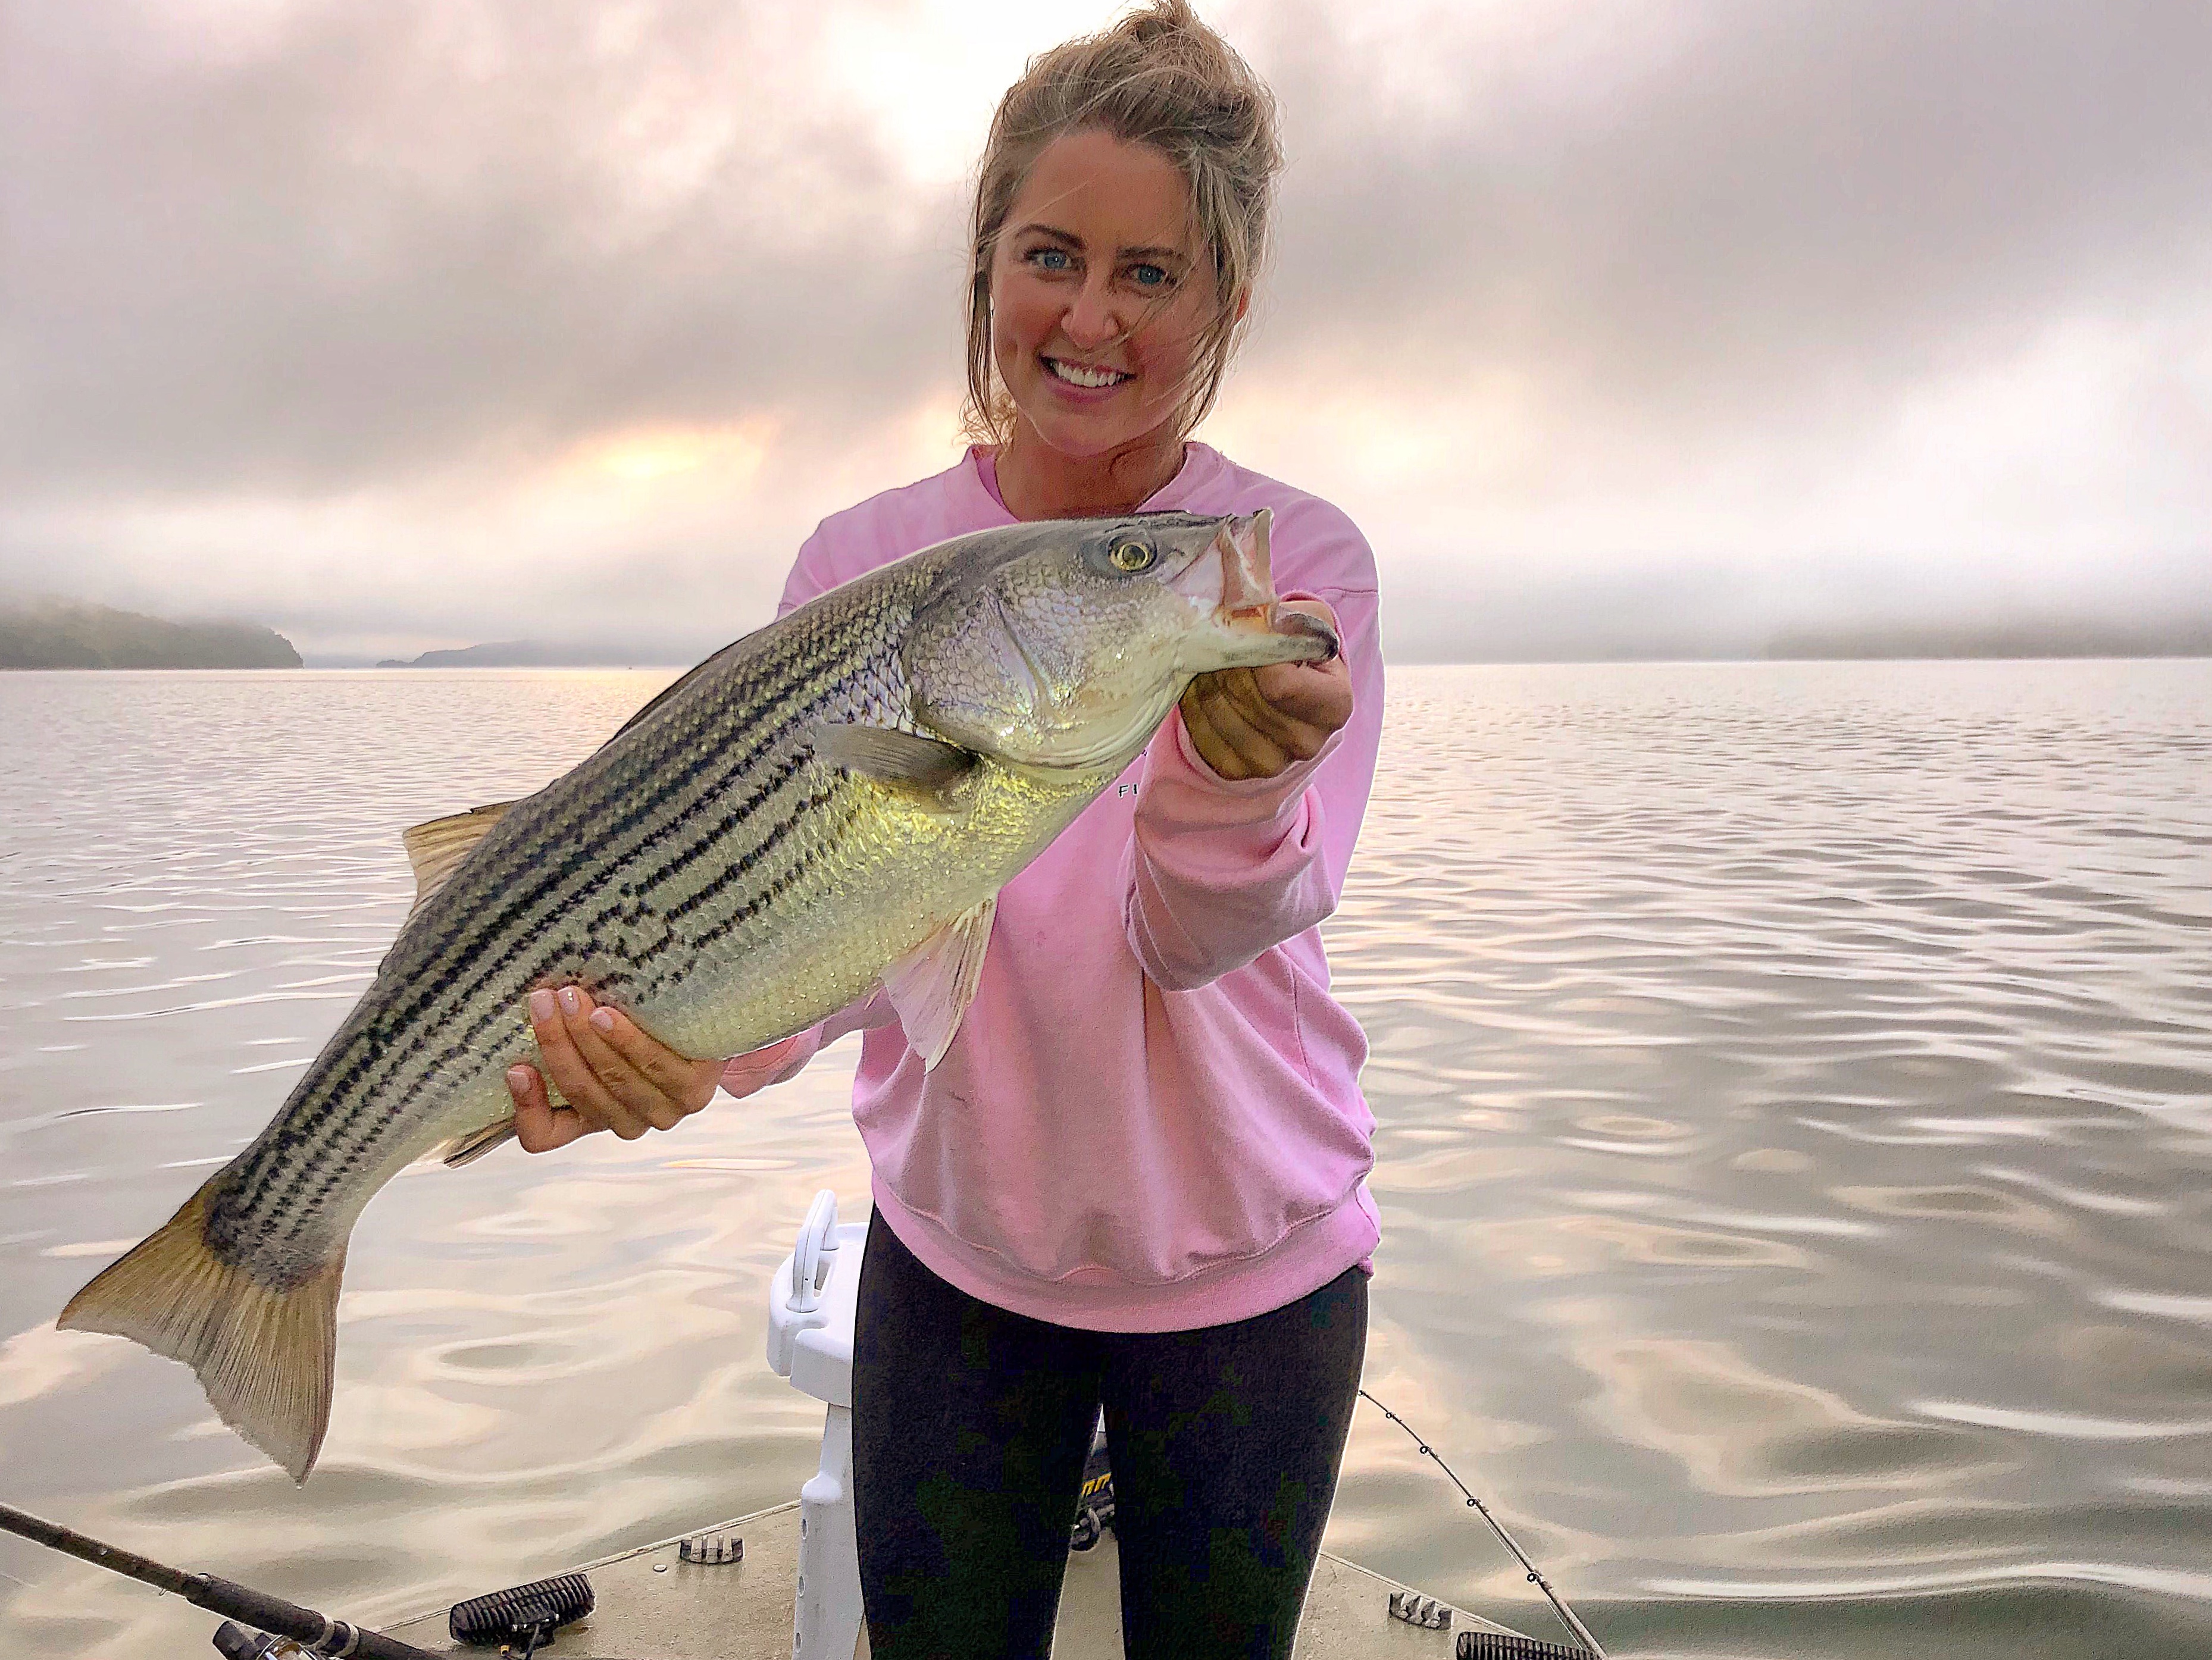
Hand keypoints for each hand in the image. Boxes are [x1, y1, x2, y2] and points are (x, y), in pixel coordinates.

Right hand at [506, 984, 721, 1152]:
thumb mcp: (593, 1039)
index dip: (526, 1108)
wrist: (706, 1024)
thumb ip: (565, 1040)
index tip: (514, 1067)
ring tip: (572, 999)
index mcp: (590, 1119)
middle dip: (556, 1042)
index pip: (544, 1136)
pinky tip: (607, 1016)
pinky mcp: (694, 1092)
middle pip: (580, 1091)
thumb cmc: (641, 1029)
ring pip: (612, 1078)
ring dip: (585, 1036)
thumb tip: (530, 1010)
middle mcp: (624, 1123)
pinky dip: (625, 1041)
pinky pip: (653, 1066)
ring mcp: (662, 1112)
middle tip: (543, 1001)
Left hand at [1179, 600, 1351, 780]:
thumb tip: (1261, 614)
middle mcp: (1307, 743)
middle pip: (1244, 694)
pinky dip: (1195, 704)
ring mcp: (1272, 764)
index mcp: (1335, 706)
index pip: (1278, 684)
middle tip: (1228, 645)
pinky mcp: (1238, 771)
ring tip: (1218, 664)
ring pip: (1218, 711)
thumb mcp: (1308, 623)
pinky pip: (1200, 734)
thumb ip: (1289, 617)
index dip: (1255, 653)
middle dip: (1228, 661)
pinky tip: (1206, 687)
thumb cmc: (1302, 651)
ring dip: (1207, 679)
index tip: (1253, 636)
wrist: (1291, 691)